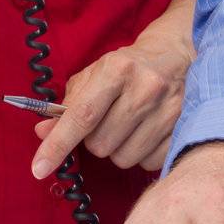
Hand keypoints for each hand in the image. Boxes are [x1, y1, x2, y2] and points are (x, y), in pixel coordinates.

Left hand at [30, 31, 194, 177]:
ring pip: (122, 159)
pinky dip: (140, 155)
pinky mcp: (184, 127)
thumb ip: (67, 105)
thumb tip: (42, 133)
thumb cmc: (127, 68)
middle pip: (100, 144)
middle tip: (105, 121)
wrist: (175, 55)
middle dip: (94, 140)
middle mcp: (146, 88)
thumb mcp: (95, 75)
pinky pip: (147, 164)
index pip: (82, 115)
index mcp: (118, 69)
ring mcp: (169, 109)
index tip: (38, 168)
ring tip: (127, 126)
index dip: (58, 144)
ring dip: (117, 149)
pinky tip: (145, 133)